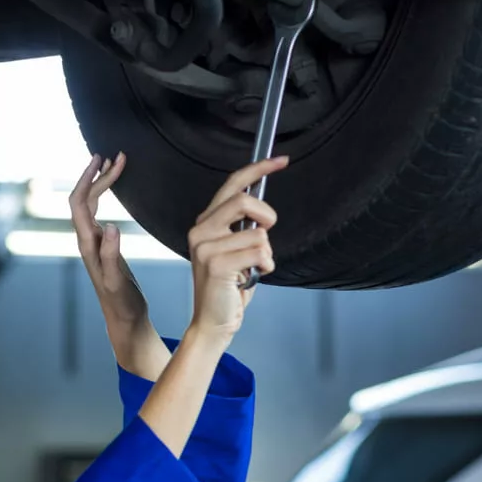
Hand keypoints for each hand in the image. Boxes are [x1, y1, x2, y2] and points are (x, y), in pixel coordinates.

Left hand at [70, 152, 168, 379]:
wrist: (125, 319)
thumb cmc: (122, 303)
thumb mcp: (117, 281)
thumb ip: (112, 255)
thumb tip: (110, 226)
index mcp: (88, 246)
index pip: (80, 204)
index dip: (89, 180)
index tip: (104, 161)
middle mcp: (87, 241)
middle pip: (83, 199)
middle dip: (96, 175)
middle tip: (116, 156)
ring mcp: (94, 242)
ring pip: (90, 204)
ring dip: (100, 183)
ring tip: (114, 164)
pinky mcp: (103, 246)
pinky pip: (98, 212)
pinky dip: (105, 195)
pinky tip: (115, 189)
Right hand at [187, 156, 284, 344]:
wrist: (212, 322)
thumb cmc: (227, 288)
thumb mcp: (235, 250)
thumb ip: (242, 227)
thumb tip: (263, 210)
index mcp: (204, 224)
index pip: (232, 186)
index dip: (257, 169)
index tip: (281, 159)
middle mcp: (200, 231)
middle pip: (243, 201)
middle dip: (267, 216)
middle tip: (267, 233)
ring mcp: (205, 247)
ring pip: (258, 233)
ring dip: (266, 253)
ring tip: (252, 268)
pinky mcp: (215, 264)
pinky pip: (259, 252)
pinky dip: (265, 265)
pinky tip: (252, 276)